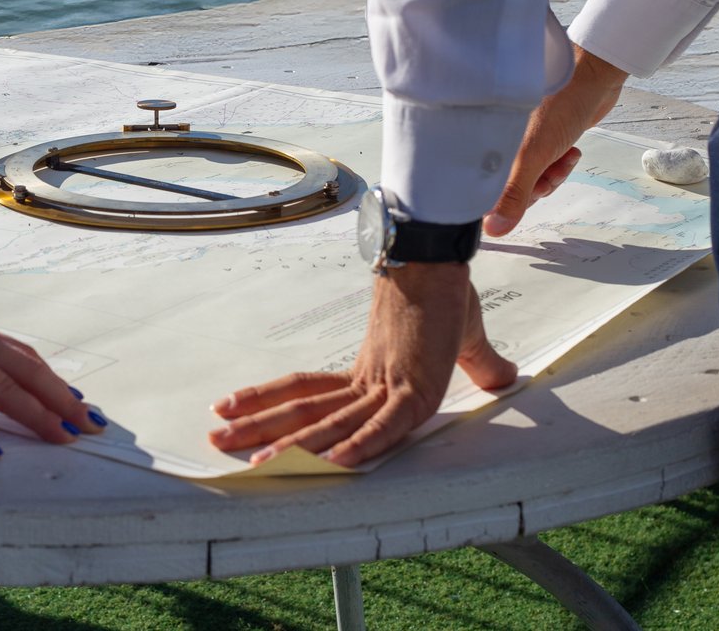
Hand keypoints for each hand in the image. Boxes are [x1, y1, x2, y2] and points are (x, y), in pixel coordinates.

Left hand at [208, 263, 516, 467]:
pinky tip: (331, 463)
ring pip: (329, 421)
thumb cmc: (446, 292)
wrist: (440, 255)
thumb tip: (504, 375)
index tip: (229, 408)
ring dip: (289, 443)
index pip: (306, 392)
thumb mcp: (463, 341)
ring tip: (248, 459)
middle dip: (258, 428)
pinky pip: (382, 427)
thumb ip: (478, 364)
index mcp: (369, 373)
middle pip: (304, 410)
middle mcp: (368, 381)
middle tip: (214, 441)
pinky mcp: (415, 388)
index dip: (267, 403)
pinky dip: (359, 444)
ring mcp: (387, 385)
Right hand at [483, 45, 627, 236]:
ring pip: (531, 178)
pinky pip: (546, 165)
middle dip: (533, 187)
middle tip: (546, 175)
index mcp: (488, 140)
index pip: (479, 183)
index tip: (508, 211)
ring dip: (551, 175)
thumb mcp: (534, 156)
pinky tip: (570, 151)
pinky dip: (560, 164)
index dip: (494, 202)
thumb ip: (514, 194)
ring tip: (563, 158)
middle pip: (507, 186)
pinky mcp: (543, 137)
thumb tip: (495, 229)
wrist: (594, 76)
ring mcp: (522, 139)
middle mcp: (501, 140)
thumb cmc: (561, 104)